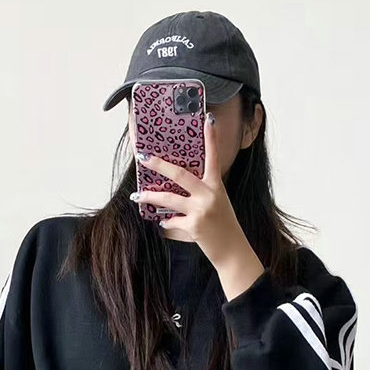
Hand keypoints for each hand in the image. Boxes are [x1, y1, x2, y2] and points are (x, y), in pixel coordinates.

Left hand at [131, 112, 252, 272]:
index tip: (208, 118)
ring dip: (151, 196)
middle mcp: (209, 195)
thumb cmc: (223, 225)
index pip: (214, 157)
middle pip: (180, 174)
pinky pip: (172, 221)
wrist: (232, 250)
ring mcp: (201, 210)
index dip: (211, 137)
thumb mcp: (218, 202)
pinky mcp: (194, 226)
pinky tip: (164, 222)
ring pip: (169, 198)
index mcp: (216, 186)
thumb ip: (202, 191)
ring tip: (138, 195)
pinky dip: (166, 222)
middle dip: (159, 165)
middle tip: (143, 156)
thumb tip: (176, 185)